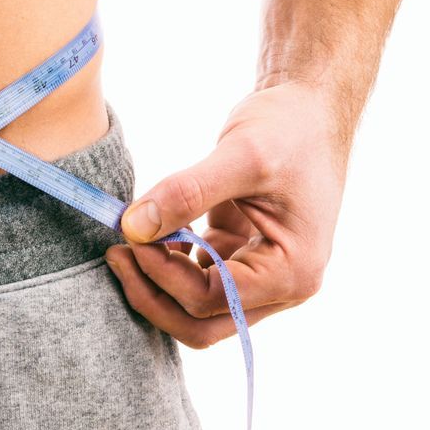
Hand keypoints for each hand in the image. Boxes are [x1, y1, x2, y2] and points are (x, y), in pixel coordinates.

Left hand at [109, 81, 348, 347]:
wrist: (313, 106)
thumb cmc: (291, 128)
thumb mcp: (240, 154)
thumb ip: (186, 192)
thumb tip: (133, 227)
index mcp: (292, 272)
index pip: (212, 298)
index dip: (163, 274)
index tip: (129, 236)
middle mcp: (282, 285)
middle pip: (203, 322)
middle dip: (154, 295)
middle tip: (116, 256)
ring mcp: (262, 272)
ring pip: (198, 305)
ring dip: (158, 281)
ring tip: (127, 239)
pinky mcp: (242, 252)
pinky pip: (199, 276)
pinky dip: (170, 260)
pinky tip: (151, 229)